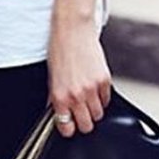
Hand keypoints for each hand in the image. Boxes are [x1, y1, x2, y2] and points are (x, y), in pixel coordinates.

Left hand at [47, 15, 112, 137]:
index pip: (67, 128)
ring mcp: (92, 89)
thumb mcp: (51, 77)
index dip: (69, 128)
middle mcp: (76, 95)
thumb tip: (59, 113)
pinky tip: (94, 86)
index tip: (70, 125)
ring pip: (98, 114)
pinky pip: (106, 99)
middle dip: (84, 121)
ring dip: (93, 109)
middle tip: (80, 112)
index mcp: (59, 96)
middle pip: (87, 125)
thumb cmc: (59, 50)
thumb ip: (56, 98)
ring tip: (87, 97)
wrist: (72, 30)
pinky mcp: (105, 80)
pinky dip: (102, 97)